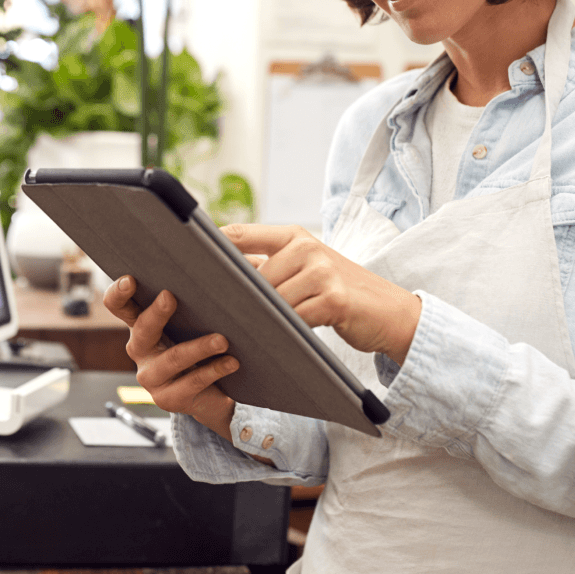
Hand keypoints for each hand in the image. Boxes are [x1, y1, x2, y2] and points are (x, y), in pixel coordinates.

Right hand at [103, 275, 239, 440]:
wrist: (216, 393)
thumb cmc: (207, 342)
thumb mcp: (203, 316)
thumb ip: (210, 289)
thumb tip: (240, 258)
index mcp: (142, 323)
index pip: (119, 305)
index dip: (119, 292)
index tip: (131, 279)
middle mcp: (140, 350)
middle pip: (140, 330)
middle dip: (155, 313)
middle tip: (170, 297)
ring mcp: (151, 377)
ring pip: (173, 359)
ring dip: (198, 347)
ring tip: (222, 340)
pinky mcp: (168, 399)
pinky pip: (191, 383)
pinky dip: (214, 370)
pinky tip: (232, 362)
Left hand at [222, 224, 421, 363]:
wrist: (390, 311)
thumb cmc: (338, 292)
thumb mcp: (306, 269)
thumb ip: (271, 266)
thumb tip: (221, 275)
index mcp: (294, 236)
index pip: (241, 235)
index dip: (211, 247)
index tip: (184, 261)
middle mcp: (306, 247)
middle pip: (252, 276)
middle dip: (237, 298)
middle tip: (216, 314)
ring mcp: (321, 271)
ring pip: (271, 300)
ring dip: (262, 319)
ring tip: (250, 330)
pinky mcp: (334, 298)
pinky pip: (294, 318)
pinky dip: (285, 331)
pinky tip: (280, 339)